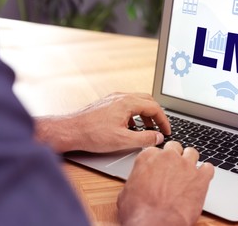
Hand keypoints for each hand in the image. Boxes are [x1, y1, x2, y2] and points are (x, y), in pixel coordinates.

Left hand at [34, 92, 170, 152]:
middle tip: (160, 128)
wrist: (70, 130)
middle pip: (147, 100)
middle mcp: (121, 97)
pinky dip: (134, 114)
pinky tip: (130, 127)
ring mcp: (113, 99)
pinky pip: (126, 105)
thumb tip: (158, 138)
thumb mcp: (123, 140)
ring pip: (136, 102)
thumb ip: (144, 139)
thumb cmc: (93, 134)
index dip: (164, 120)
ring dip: (145, 114)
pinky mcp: (107, 103)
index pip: (154, 107)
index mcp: (127, 103)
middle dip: (156, 115)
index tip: (167, 131)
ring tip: (147, 128)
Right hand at [117, 141, 214, 225]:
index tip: (159, 166)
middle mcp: (168, 157)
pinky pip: (208, 168)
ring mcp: (186, 165)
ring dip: (190, 161)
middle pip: (174, 147)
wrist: (155, 223)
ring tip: (189, 172)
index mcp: (148, 157)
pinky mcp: (201, 178)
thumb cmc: (138, 211)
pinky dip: (206, 172)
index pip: (156, 150)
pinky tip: (202, 179)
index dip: (158, 160)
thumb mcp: (127, 192)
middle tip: (174, 168)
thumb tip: (137, 185)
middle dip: (174, 156)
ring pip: (192, 153)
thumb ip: (136, 180)